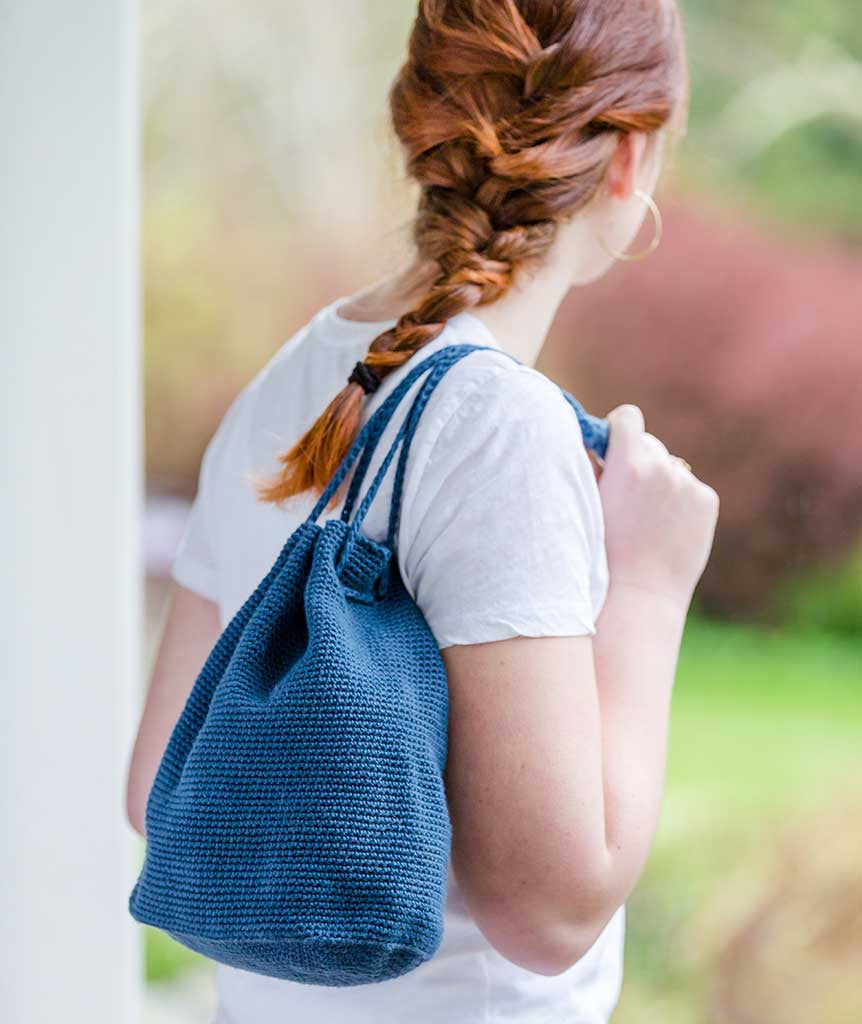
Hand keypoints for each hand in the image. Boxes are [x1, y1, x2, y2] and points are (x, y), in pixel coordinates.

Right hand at [598, 404, 718, 610]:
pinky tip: (665, 527)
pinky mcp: (707, 500)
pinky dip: (679, 500)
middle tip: (626, 494)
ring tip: (645, 518)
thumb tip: (590, 440)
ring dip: (659, 481)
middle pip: (649, 443)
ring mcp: (689, 484)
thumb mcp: (586, 503)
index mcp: (629, 463)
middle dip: (637, 460)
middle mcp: (662, 467)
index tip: (611, 449)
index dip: (617, 430)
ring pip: (669, 467)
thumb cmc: (600, 553)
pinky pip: (689, 487)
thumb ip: (588, 465)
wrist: (639, 593)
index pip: (627, 417)